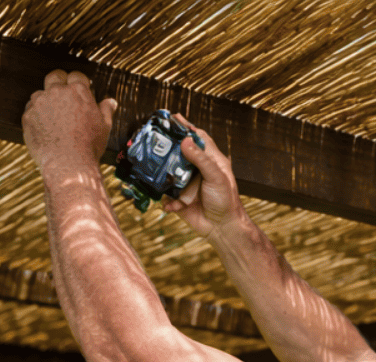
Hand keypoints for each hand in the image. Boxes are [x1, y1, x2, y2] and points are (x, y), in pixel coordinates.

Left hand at [21, 70, 117, 171]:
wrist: (68, 163)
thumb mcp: (105, 127)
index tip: (81, 89)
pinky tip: (46, 126)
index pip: (76, 75)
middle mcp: (57, 92)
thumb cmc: (89, 145)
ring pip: (40, 93)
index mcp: (78, 91)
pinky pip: (31, 109)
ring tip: (55, 116)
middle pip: (55, 76)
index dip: (80, 82)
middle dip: (60, 81)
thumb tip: (110, 101)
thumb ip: (106, 110)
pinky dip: (37, 114)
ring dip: (46, 99)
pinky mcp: (28, 115)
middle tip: (65, 94)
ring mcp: (39, 102)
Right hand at [160, 114, 245, 237]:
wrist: (222, 229)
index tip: (173, 117)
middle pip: (178, 152)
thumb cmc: (226, 201)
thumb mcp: (216, 177)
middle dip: (166, 147)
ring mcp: (186, 183)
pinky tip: (169, 203)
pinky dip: (165, 198)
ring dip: (160, 173)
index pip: (198, 138)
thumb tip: (185, 141)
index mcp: (211, 161)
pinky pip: (166, 195)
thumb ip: (201, 159)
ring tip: (149, 167)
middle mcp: (197, 169)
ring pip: (168, 172)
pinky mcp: (178, 198)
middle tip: (152, 138)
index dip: (186, 127)